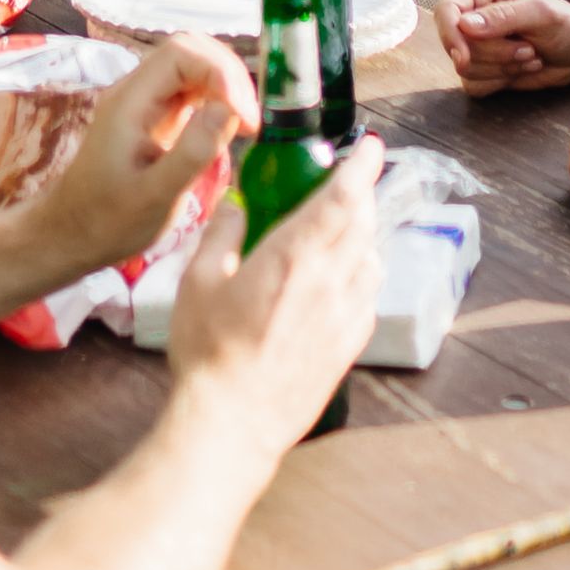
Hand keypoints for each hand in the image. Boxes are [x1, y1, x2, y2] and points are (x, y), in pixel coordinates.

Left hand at [24, 39, 251, 288]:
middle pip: (189, 52)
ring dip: (225, 86)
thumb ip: (192, 152)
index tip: (244, 117)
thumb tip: (230, 109)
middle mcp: (136, 91)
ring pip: (192, 68)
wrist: (71, 235)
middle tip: (250, 121)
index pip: (181, 53)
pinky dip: (216, 100)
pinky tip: (229, 129)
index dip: (220, 73)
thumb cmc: (109, 221)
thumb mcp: (155, 196)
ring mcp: (144, 102)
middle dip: (227, 76)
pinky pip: (189, 91)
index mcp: (130, 101)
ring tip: (245, 125)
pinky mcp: (153, 118)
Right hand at [167, 139, 383, 453]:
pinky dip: (362, 274)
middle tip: (347, 180)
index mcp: (294, 258)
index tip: (372, 146)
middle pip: (363, 223)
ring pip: (371, 259)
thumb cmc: (209, 352)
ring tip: (342, 227)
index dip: (363, 167)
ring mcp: (344, 318)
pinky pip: (368, 296)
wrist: (233, 424)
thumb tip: (237, 205)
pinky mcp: (348, 348)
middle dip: (361, 194)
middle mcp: (331, 283)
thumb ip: (221, 234)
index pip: (343, 198)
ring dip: (363, 234)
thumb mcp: (197, 281)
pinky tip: (340, 279)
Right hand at [440, 0, 569, 96]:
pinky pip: (473, 85)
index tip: (463, 57)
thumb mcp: (539, 13)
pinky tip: (521, 68)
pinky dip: (500, 82)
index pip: (446, 10)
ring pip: (465, 69)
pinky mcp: (479, 69)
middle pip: (456, 44)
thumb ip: (503, 16)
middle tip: (528, 48)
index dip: (450, 35)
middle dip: (494, 54)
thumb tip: (464, 25)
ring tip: (529, 55)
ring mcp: (471, 43)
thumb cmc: (563, 23)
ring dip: (501, 68)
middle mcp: (468, 14)